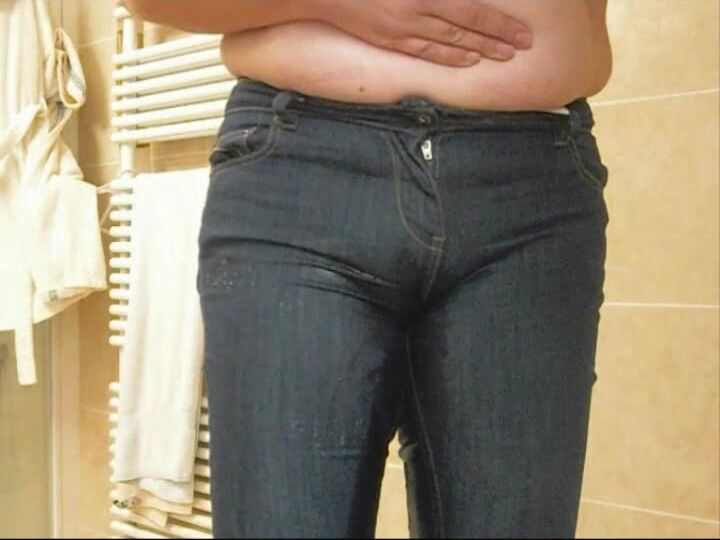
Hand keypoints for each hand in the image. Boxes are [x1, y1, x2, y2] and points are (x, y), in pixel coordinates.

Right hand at [321, 0, 532, 66]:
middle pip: (467, 27)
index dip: (499, 23)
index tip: (522, 32)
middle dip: (498, 37)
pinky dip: (448, 56)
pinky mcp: (389, 39)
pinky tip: (467, 60)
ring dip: (479, 49)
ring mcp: (402, 29)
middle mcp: (416, 11)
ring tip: (503, 56)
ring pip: (449, 42)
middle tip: (524, 46)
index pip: (472, 9)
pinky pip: (424, 51)